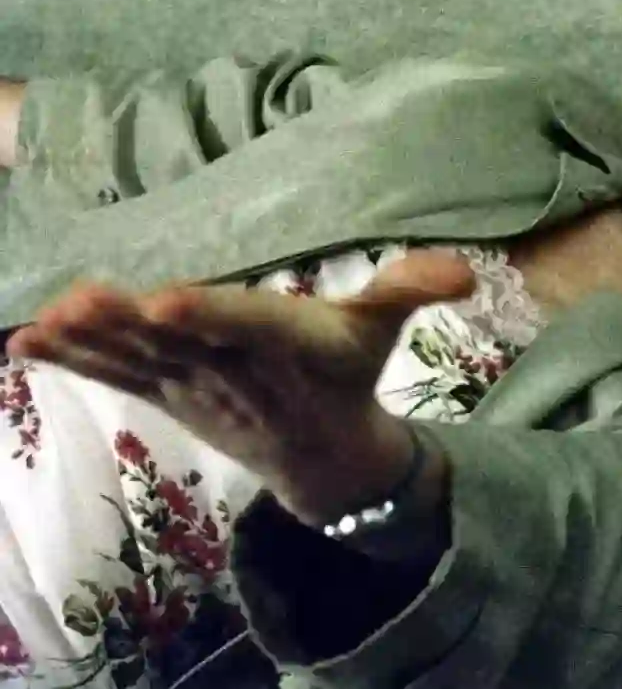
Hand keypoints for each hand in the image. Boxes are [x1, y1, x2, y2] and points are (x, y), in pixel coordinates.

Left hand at [6, 250, 475, 523]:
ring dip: (91, 344)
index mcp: (289, 343)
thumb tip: (468, 272)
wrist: (322, 459)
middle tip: (85, 300)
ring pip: (139, 361)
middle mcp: (236, 368)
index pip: (249, 324)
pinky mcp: (166, 395)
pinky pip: (116, 378)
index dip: (210, 313)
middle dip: (130, 325)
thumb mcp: (385, 328)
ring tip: (45, 320)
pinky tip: (24, 344)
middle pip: (180, 342)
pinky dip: (73, 362)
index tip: (166, 299)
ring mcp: (193, 386)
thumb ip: (413, 289)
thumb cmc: (350, 376)